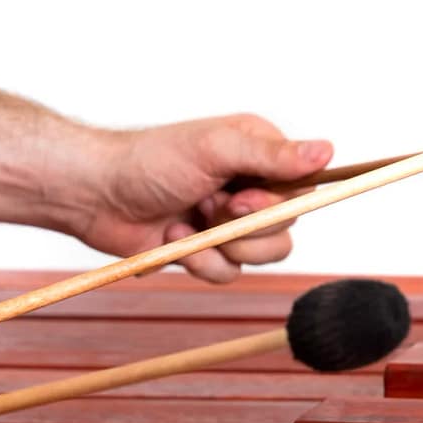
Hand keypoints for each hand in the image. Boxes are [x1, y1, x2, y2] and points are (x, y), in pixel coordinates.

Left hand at [74, 114, 332, 282]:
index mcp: (258, 152)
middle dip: (246, 228)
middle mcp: (250, 186)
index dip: (278, 203)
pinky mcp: (209, 251)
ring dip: (222, 248)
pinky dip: (201, 262)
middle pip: (286, 227)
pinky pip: (229, 273)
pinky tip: (173, 239)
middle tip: (211, 208)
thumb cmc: (150, 161)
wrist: (95, 195)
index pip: (304, 187)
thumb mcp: (216, 149)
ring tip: (187, 227)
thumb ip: (271, 154)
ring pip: (263, 256)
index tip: (243, 198)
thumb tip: (327, 150)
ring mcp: (229, 221)